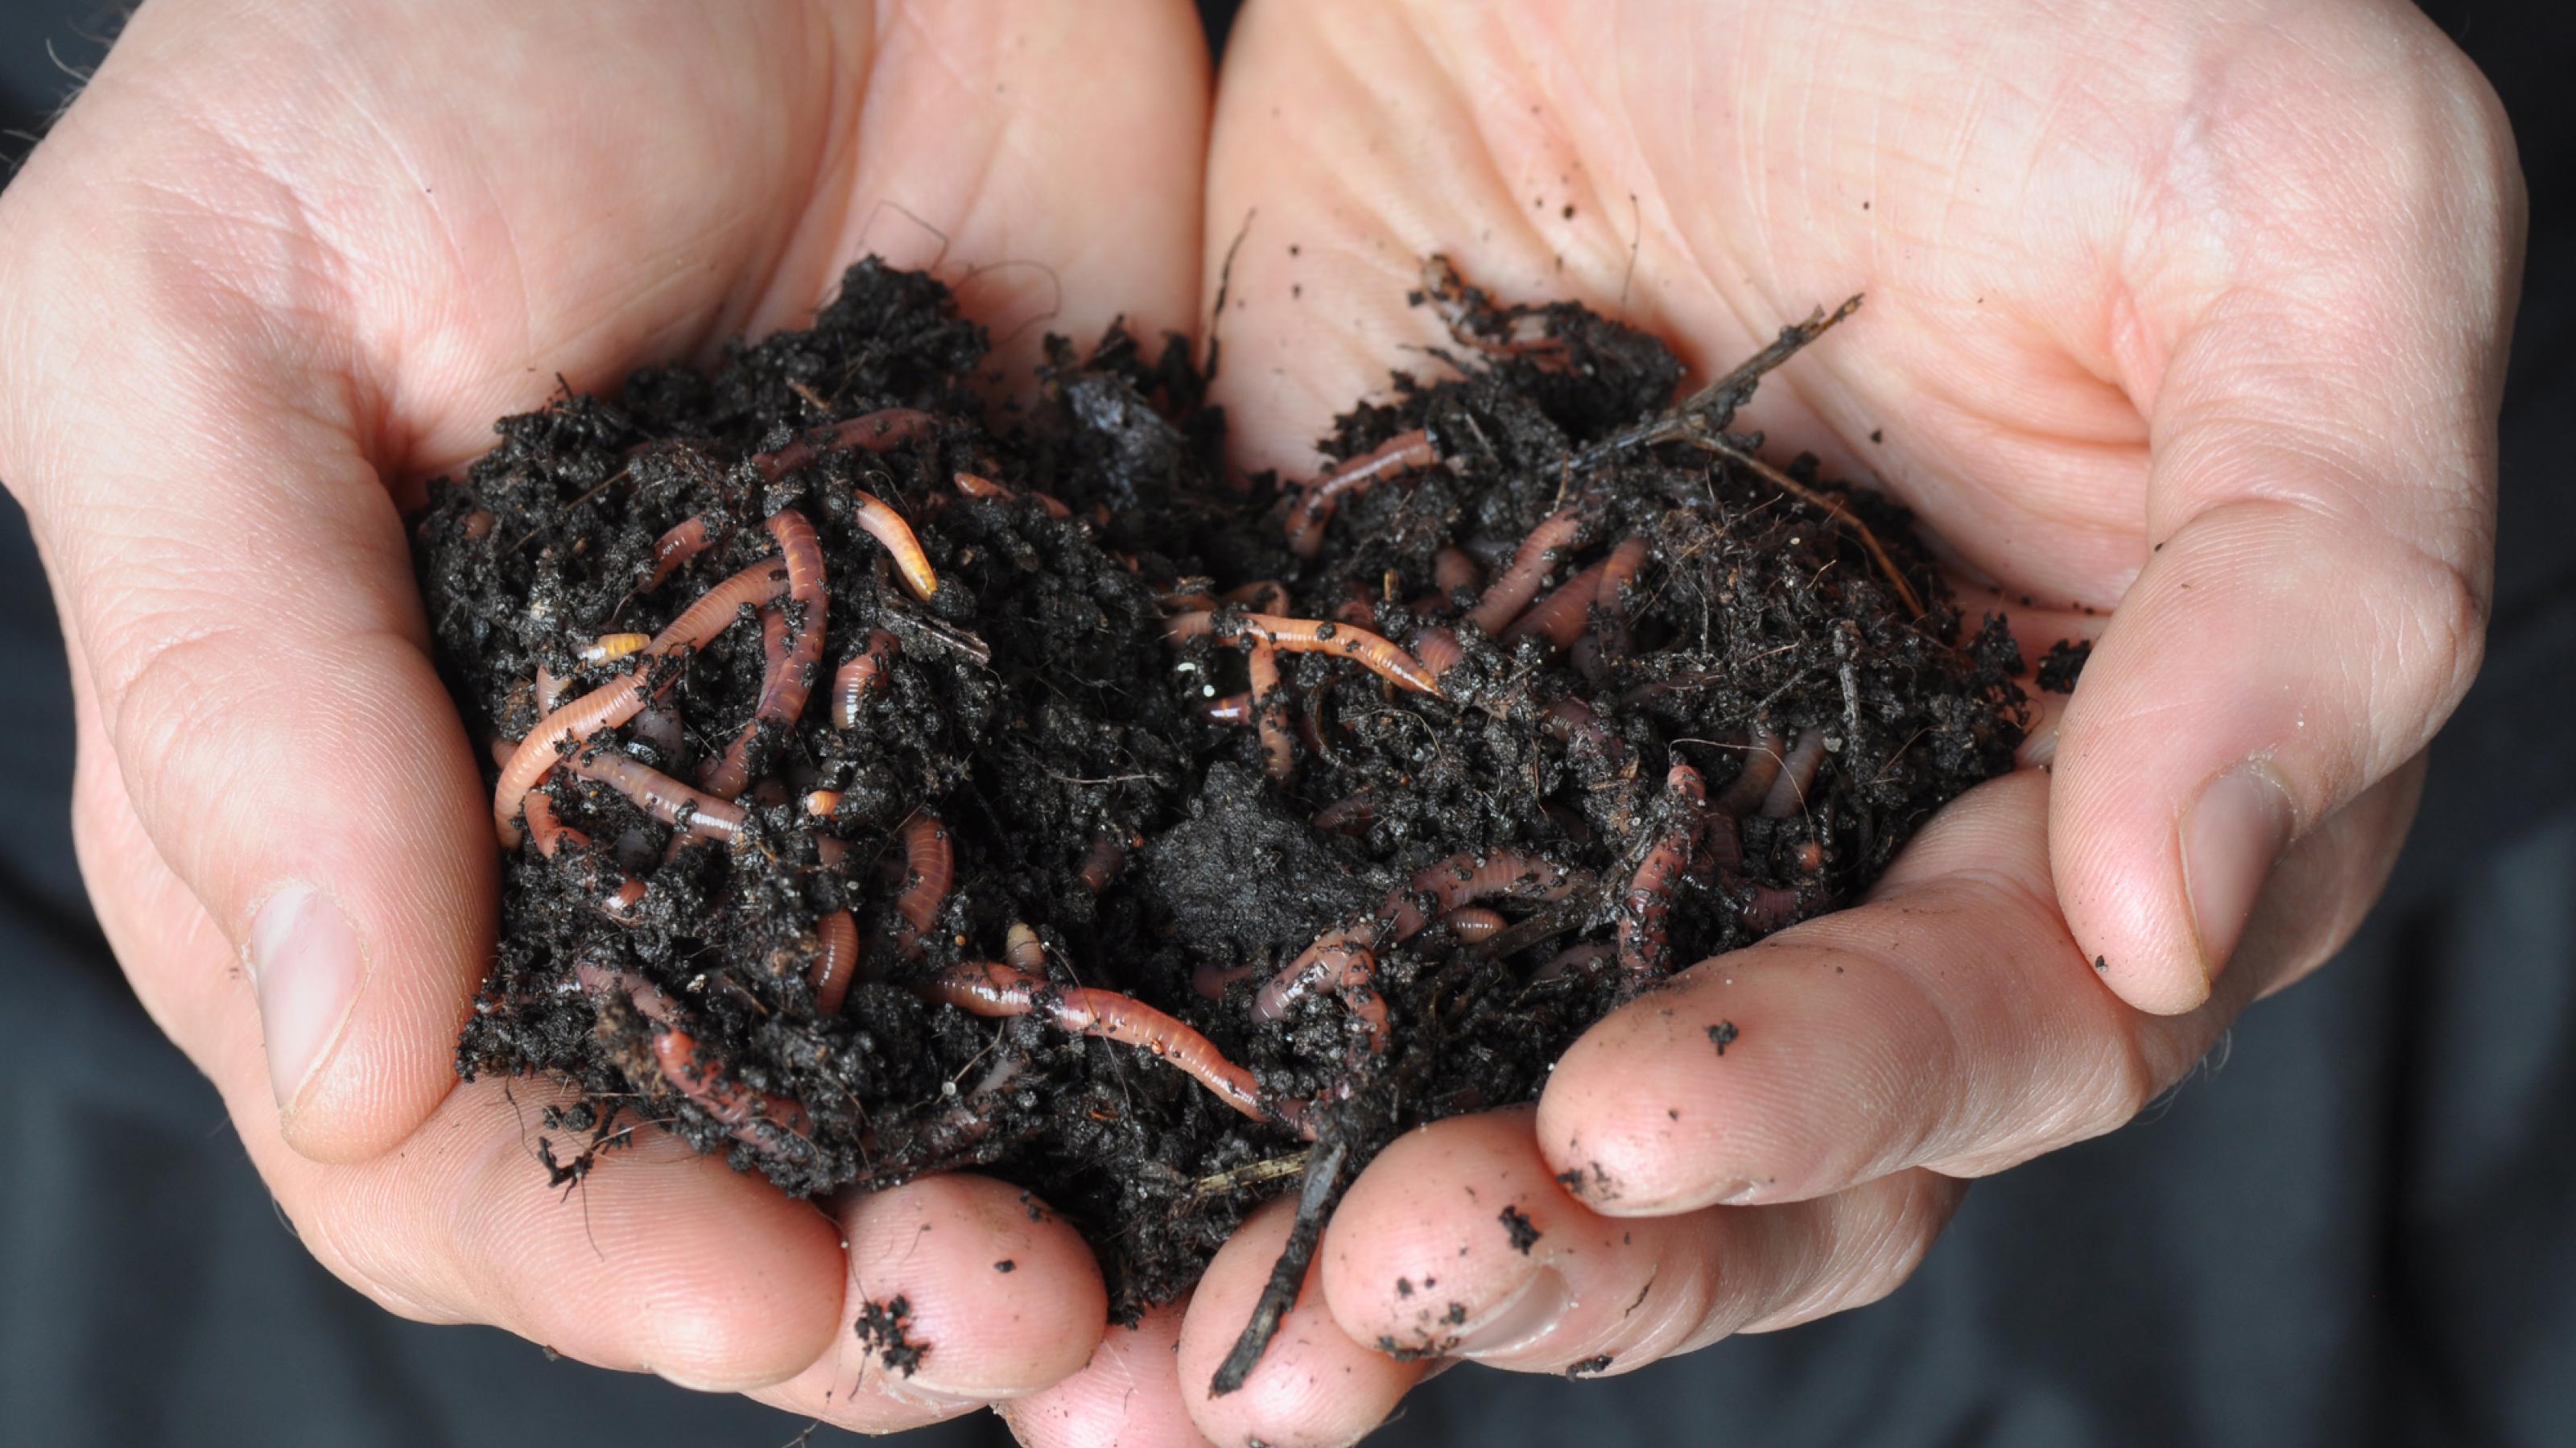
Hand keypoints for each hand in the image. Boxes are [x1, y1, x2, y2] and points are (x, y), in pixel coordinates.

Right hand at [0, 0, 1212, 1429]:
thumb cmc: (419, 36)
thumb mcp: (201, 316)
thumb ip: (236, 677)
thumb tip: (343, 1056)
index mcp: (396, 810)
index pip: (448, 1134)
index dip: (585, 1244)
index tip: (747, 1292)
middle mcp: (651, 852)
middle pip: (735, 1176)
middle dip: (858, 1296)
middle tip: (1019, 1325)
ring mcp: (888, 789)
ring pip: (960, 1108)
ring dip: (1067, 1234)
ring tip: (1177, 1319)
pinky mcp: (1085, 697)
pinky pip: (1147, 921)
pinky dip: (1216, 1058)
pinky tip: (1307, 1141)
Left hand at [1001, 1, 2521, 1442]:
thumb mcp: (2305, 232)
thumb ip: (2316, 589)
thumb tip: (2174, 916)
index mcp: (2062, 787)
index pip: (1982, 1033)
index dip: (1831, 1099)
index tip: (1643, 1107)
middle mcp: (1810, 839)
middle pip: (1726, 1144)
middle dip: (1580, 1236)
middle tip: (1402, 1261)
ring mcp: (1562, 783)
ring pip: (1476, 1080)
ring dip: (1352, 1229)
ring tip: (1218, 1335)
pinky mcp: (1349, 689)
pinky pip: (1272, 905)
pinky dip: (1188, 1043)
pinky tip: (1080, 1147)